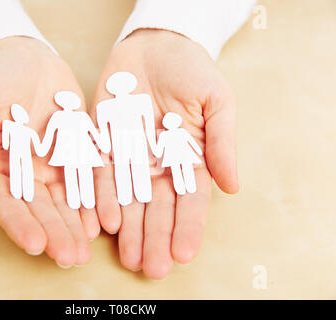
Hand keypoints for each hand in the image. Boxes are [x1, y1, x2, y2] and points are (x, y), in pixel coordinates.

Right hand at [0, 36, 99, 266]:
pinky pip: (86, 180)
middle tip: (71, 257)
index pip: (7, 204)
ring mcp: (52, 165)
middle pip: (41, 210)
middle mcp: (26, 173)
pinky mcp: (77, 152)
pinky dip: (93, 200)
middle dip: (55, 234)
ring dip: (75, 226)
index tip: (35, 244)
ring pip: (66, 202)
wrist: (28, 58)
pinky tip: (102, 220)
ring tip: (87, 249)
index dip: (20, 225)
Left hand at [90, 29, 238, 278]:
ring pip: (129, 201)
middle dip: (155, 239)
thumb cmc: (192, 71)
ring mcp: (131, 157)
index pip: (190, 201)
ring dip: (129, 230)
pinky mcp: (104, 144)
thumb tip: (233, 186)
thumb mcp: (217, 101)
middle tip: (152, 269)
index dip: (188, 228)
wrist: (156, 45)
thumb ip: (222, 143)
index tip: (185, 254)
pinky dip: (103, 198)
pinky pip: (101, 176)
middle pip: (157, 209)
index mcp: (189, 159)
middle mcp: (159, 165)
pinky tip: (105, 223)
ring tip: (130, 259)